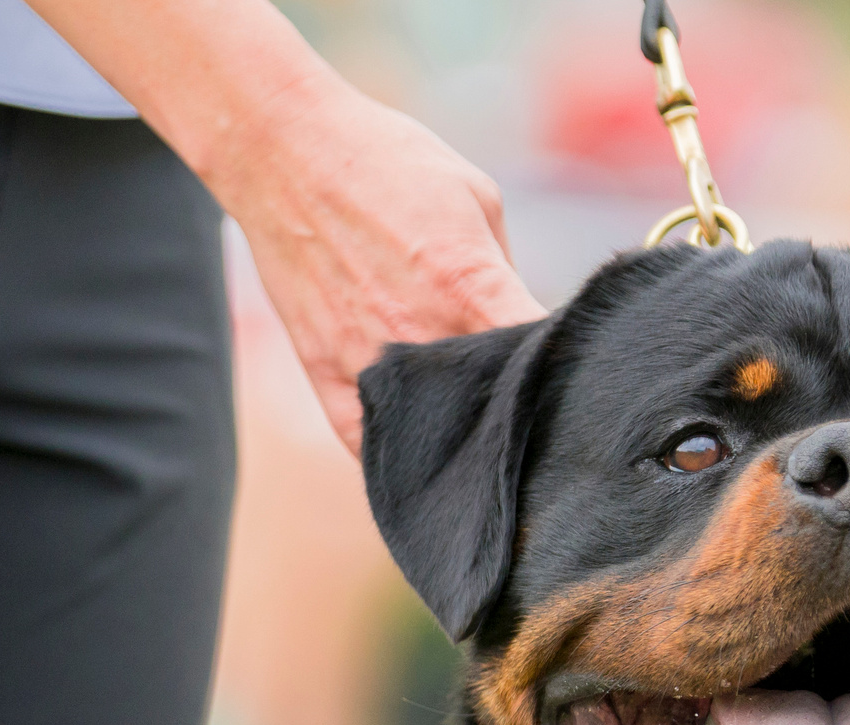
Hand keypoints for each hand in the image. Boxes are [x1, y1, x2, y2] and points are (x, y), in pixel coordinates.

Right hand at [212, 76, 544, 452]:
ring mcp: (368, 362)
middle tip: (520, 398)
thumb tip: (523, 326)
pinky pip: (367, 444)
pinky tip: (419, 448)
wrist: (283, 149)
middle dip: (512, 403)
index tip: (565, 374)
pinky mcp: (324, 374)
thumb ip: (505, 272)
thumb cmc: (387, 161)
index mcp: (470, 287)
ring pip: (432, 434)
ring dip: (457, 433)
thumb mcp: (478, 196)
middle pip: (490, 405)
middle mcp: (421, 334)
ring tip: (472, 425)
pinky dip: (396, 452)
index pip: (538, 362)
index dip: (561, 372)